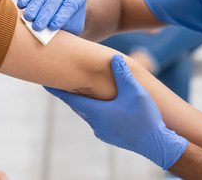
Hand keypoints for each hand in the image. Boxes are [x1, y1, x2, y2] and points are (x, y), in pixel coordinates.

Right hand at [16, 0, 85, 32]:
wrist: (67, 6)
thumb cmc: (70, 19)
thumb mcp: (73, 26)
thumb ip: (64, 28)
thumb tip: (48, 32)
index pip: (70, 5)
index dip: (61, 16)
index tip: (52, 27)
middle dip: (45, 14)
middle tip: (37, 26)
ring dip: (34, 7)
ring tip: (28, 18)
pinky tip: (21, 5)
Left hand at [45, 55, 187, 169]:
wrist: (157, 145)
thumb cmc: (145, 117)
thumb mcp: (135, 91)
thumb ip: (123, 74)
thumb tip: (113, 58)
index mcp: (97, 111)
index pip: (70, 97)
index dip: (56, 89)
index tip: (44, 83)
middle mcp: (95, 123)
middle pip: (77, 105)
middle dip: (70, 92)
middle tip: (61, 81)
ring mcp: (102, 131)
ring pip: (89, 113)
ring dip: (85, 102)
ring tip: (84, 90)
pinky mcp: (111, 136)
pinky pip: (99, 120)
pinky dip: (97, 110)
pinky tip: (105, 106)